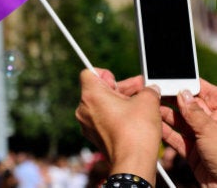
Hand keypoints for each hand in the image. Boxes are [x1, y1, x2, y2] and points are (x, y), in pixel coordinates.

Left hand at [75, 68, 161, 185]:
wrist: (133, 161)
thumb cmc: (137, 130)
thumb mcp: (148, 100)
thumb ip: (147, 89)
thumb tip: (151, 89)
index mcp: (91, 95)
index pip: (89, 73)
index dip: (106, 74)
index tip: (120, 81)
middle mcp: (84, 109)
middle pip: (99, 90)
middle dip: (121, 89)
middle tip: (141, 89)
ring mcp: (87, 124)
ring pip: (102, 105)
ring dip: (120, 102)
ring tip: (141, 104)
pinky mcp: (94, 136)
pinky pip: (103, 119)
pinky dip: (116, 116)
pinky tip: (134, 119)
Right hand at [161, 79, 216, 185]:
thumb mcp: (211, 132)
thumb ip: (195, 113)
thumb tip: (183, 93)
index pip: (207, 93)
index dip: (190, 85)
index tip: (173, 79)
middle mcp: (212, 123)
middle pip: (190, 106)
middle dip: (173, 99)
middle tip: (155, 92)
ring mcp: (202, 137)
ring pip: (180, 121)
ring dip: (166, 115)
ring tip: (151, 107)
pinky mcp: (193, 151)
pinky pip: (176, 138)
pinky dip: (164, 132)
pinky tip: (154, 125)